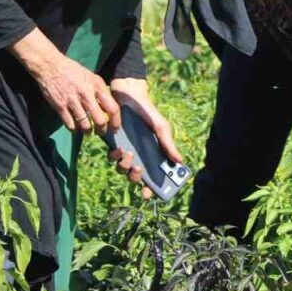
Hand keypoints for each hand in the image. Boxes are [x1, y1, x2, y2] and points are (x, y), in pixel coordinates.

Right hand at [10, 28, 118, 133]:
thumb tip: (108, 107)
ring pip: (85, 125)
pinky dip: (74, 129)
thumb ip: (100, 91)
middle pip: (100, 120)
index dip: (116, 122)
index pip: (112, 108)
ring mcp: (73, 101)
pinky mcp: (60, 106)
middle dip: (102, 130)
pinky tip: (75, 127)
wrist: (50, 66)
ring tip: (87, 131)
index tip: (115, 129)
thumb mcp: (91, 77)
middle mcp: (86, 94)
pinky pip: (70, 124)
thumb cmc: (72, 70)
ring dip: (87, 131)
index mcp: (97, 86)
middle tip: (101, 132)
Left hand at [107, 77, 182, 198]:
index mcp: (152, 155)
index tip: (149, 194)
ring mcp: (125, 150)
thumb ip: (168, 144)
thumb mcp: (161, 127)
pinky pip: (111, 157)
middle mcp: (138, 155)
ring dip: (125, 166)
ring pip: (122, 169)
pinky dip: (115, 156)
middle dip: (136, 178)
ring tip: (129, 154)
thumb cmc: (148, 112)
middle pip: (135, 177)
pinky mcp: (112, 143)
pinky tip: (119, 148)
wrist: (129, 95)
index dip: (150, 188)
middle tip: (139, 169)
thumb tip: (179, 161)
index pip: (152, 177)